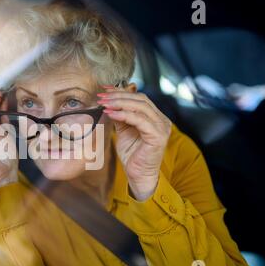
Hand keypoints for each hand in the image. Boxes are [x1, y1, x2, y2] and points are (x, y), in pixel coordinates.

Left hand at [97, 85, 171, 200]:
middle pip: (140, 99)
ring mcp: (162, 127)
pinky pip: (140, 120)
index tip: (104, 90)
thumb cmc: (132, 155)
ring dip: (119, 103)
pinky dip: (124, 115)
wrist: (138, 175)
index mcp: (155, 117)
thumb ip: (119, 117)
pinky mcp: (158, 136)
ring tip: (104, 103)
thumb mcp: (123, 131)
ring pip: (140, 107)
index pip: (139, 98)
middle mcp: (162, 120)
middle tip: (102, 96)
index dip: (121, 91)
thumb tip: (108, 103)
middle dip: (118, 96)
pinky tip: (111, 113)